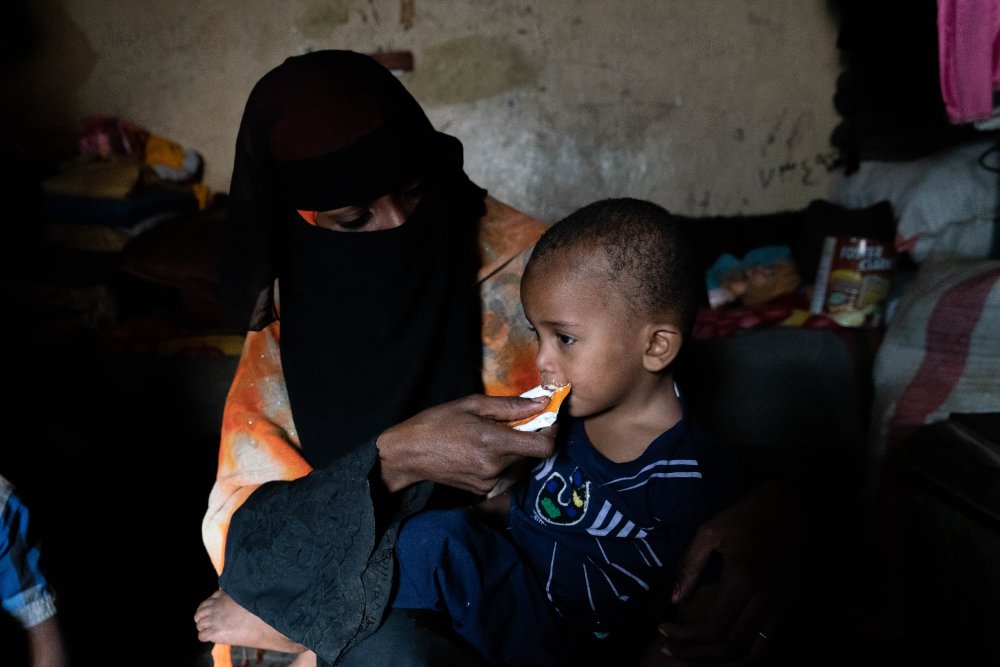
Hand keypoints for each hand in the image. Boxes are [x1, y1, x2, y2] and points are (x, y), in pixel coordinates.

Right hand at [375, 394, 556, 494]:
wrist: (408, 453)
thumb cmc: (438, 423)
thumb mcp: (472, 404)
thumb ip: (510, 405)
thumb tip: (542, 403)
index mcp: (494, 442)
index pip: (543, 447)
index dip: (551, 433)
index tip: (546, 420)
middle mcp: (495, 466)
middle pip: (531, 453)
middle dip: (527, 436)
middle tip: (509, 423)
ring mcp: (488, 481)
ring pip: (517, 463)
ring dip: (512, 449)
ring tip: (487, 437)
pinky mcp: (482, 490)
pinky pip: (502, 473)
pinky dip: (498, 460)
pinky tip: (477, 451)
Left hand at [646, 481, 802, 665]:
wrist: (787, 507)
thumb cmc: (743, 516)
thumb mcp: (709, 532)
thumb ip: (689, 567)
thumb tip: (674, 601)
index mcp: (744, 578)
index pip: (712, 625)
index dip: (684, 635)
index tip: (661, 631)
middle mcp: (766, 596)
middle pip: (729, 644)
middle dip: (694, 653)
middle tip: (668, 648)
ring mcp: (781, 604)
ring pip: (749, 651)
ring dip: (717, 659)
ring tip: (690, 655)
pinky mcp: (788, 605)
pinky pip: (766, 642)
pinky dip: (743, 655)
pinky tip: (721, 651)